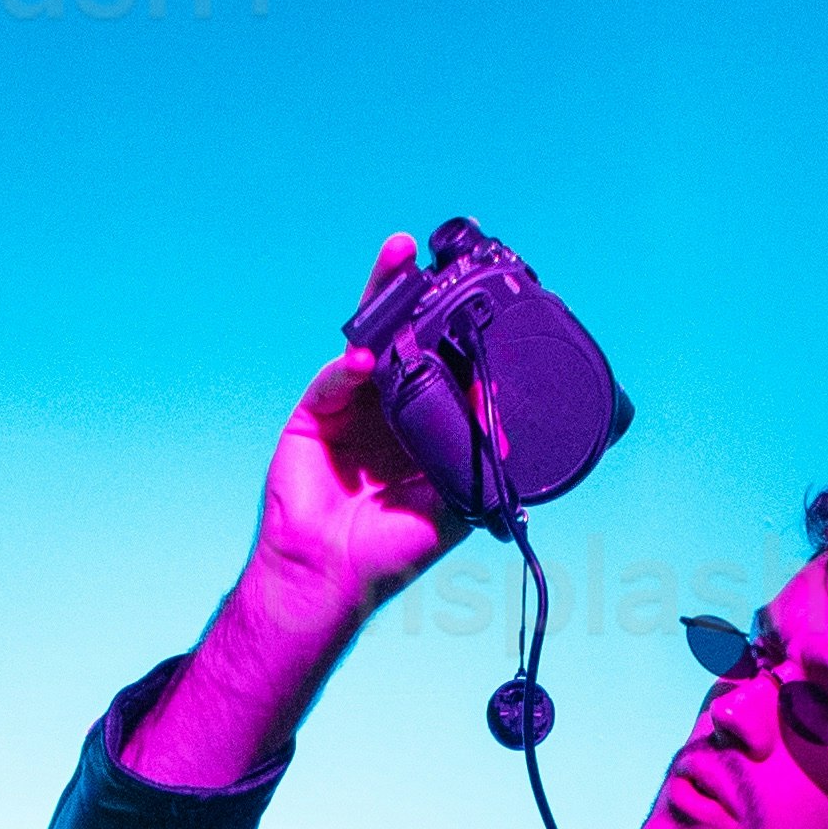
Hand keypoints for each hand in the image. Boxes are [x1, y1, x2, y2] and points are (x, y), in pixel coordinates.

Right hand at [249, 226, 482, 623]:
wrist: (332, 578)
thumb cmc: (391, 551)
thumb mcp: (452, 503)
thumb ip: (477, 462)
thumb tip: (511, 424)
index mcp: (424, 424)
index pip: (440, 362)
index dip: (452, 328)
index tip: (472, 294)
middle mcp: (389, 407)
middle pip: (401, 338)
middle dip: (412, 294)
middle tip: (423, 249)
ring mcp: (351, 407)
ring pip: (367, 343)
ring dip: (380, 302)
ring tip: (397, 261)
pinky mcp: (316, 415)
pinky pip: (334, 382)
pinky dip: (349, 368)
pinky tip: (365, 361)